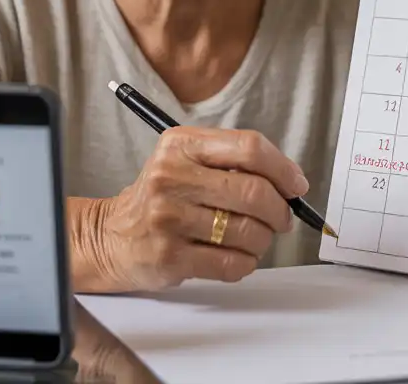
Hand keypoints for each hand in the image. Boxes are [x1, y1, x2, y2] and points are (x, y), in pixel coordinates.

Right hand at [98, 126, 308, 290]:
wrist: (111, 235)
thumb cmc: (161, 197)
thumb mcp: (185, 160)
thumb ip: (232, 162)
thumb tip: (290, 183)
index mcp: (181, 144)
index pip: (249, 147)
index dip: (283, 169)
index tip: (296, 186)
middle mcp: (172, 177)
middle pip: (254, 192)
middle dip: (279, 210)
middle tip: (282, 218)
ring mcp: (169, 218)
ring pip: (248, 231)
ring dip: (263, 240)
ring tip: (253, 238)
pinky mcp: (170, 256)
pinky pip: (232, 263)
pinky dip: (247, 262)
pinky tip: (236, 256)